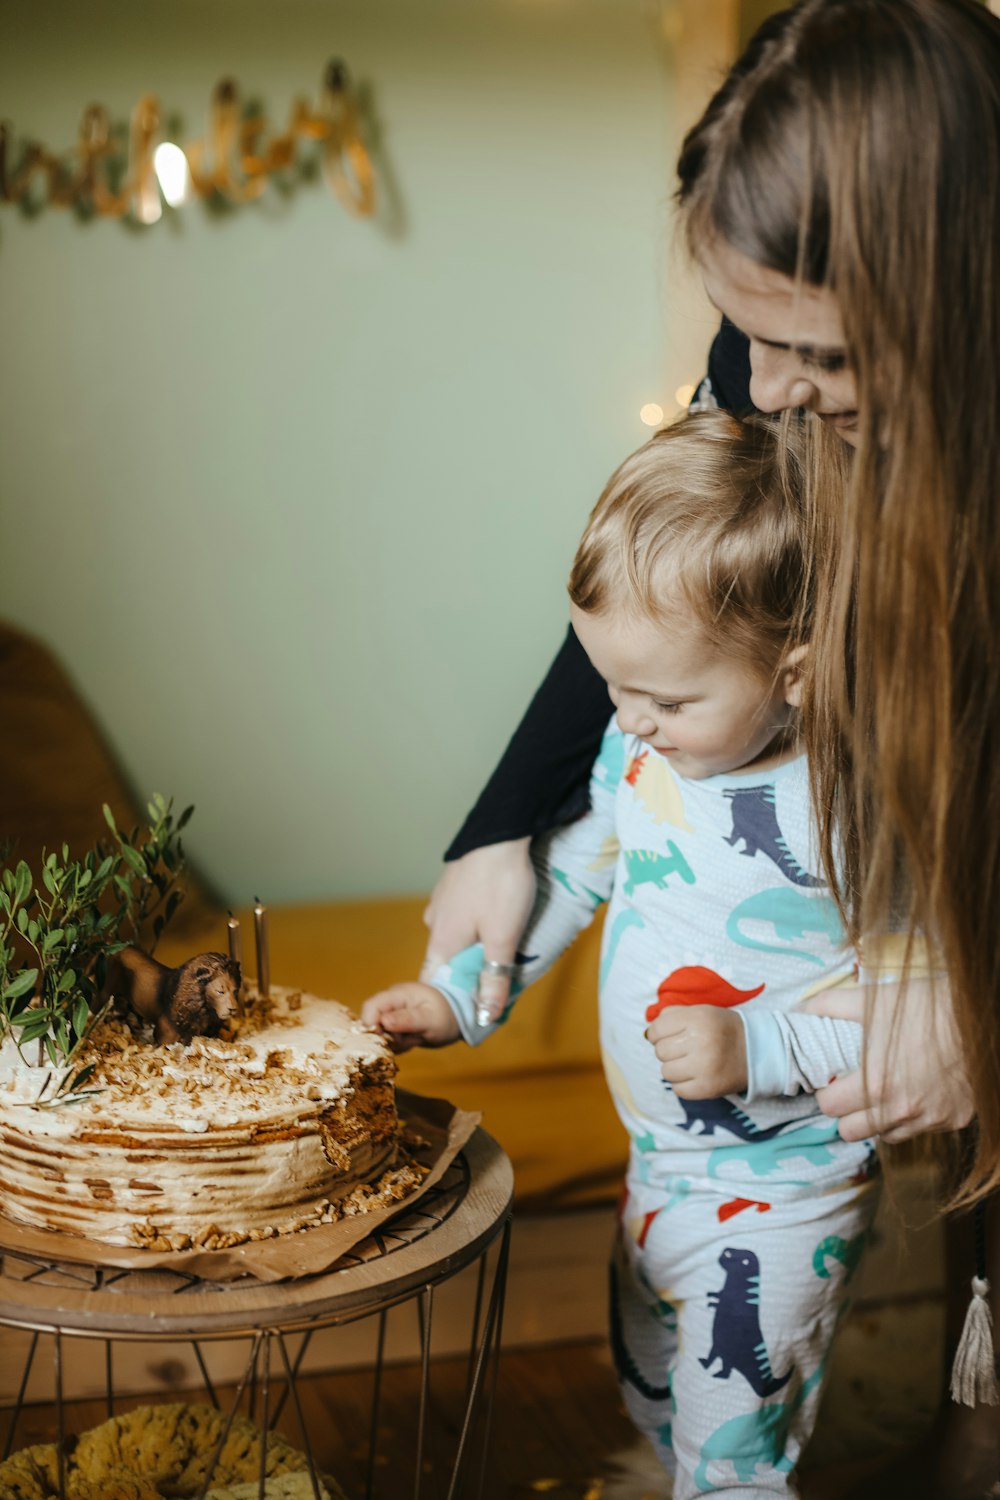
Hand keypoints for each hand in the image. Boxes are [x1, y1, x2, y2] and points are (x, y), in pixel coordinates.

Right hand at [361, 983, 460, 1052]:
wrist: (457, 1018)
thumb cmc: (446, 1015)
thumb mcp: (430, 1019)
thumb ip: (407, 1020)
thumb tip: (383, 1021)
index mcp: (398, 994)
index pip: (371, 1007)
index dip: (371, 1024)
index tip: (384, 1039)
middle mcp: (391, 1003)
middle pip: (372, 1022)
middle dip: (386, 1037)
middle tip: (406, 1040)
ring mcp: (392, 1014)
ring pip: (380, 1034)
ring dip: (394, 1043)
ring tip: (414, 1039)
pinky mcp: (395, 1026)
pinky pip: (388, 1040)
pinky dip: (398, 1045)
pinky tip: (412, 1041)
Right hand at [422, 839, 535, 1021]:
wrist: (500, 832)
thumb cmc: (501, 885)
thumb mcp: (504, 937)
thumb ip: (494, 977)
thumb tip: (485, 1016)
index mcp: (442, 943)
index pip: (433, 986)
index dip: (448, 1004)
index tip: (467, 1015)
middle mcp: (435, 925)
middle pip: (446, 963)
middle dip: (468, 976)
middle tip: (496, 982)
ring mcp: (441, 903)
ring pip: (454, 938)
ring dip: (473, 949)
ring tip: (501, 948)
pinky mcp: (452, 886)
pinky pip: (460, 917)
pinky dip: (474, 925)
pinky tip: (494, 917)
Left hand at [646, 1005, 747, 1098]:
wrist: (758, 1051)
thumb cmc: (722, 1029)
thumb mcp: (700, 1012)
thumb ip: (672, 1016)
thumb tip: (648, 1033)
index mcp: (698, 1019)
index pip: (657, 1029)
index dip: (659, 1033)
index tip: (669, 1035)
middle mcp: (700, 1042)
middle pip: (660, 1051)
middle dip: (668, 1050)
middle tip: (684, 1049)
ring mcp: (704, 1067)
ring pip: (666, 1072)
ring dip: (674, 1068)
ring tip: (690, 1062)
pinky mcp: (707, 1088)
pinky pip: (678, 1090)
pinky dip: (682, 1084)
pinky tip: (695, 1075)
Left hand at [801, 977, 973, 1141]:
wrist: (983, 1018)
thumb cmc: (927, 1006)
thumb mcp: (874, 999)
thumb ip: (830, 1006)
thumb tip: (800, 1011)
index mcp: (875, 1083)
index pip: (828, 1107)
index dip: (826, 1091)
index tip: (832, 1079)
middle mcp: (900, 1110)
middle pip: (850, 1132)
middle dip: (846, 1111)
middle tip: (852, 1087)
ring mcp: (929, 1120)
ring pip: (885, 1136)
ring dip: (878, 1118)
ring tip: (884, 1090)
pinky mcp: (953, 1121)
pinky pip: (919, 1131)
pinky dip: (911, 1118)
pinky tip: (914, 1092)